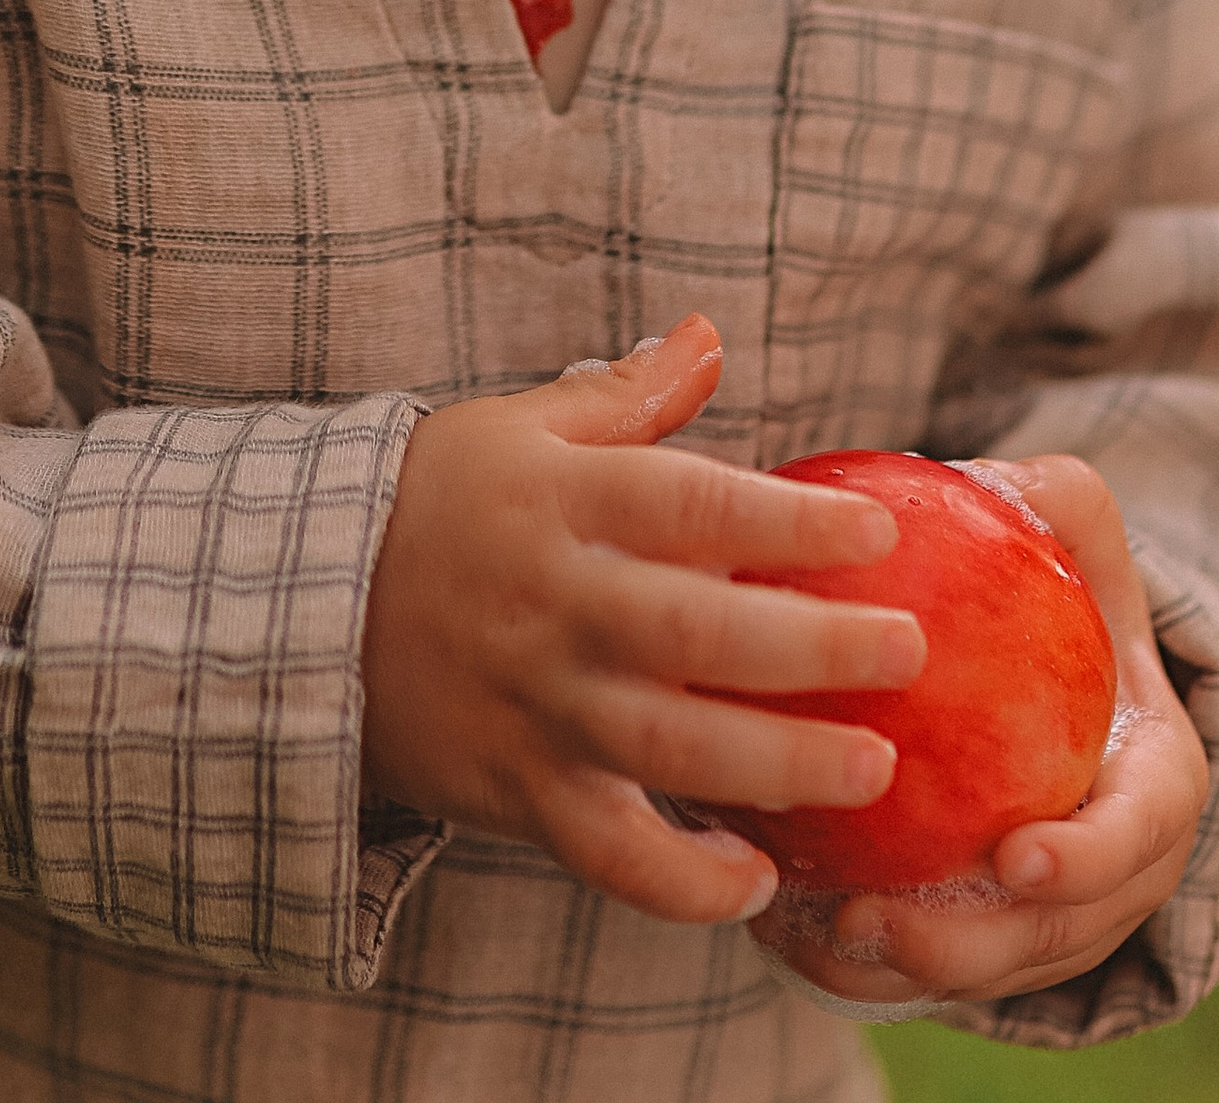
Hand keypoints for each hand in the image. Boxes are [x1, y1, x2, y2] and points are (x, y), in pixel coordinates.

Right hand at [359, 316, 924, 923]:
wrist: (309, 605)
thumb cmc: (441, 503)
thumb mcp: (520, 428)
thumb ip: (625, 395)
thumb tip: (709, 336)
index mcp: (565, 504)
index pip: (691, 503)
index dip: (787, 520)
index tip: (878, 532)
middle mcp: (557, 606)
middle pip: (697, 634)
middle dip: (812, 648)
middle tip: (909, 651)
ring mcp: (537, 705)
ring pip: (668, 750)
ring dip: (776, 767)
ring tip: (874, 771)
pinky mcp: (519, 790)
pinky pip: (607, 854)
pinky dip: (680, 883)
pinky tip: (757, 882)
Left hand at [752, 455, 1210, 1010]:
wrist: (1055, 663)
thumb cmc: (1064, 581)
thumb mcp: (1076, 523)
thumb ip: (1053, 502)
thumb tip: (991, 489)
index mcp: (1155, 777)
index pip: (1139, 831)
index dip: (1089, 857)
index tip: (1017, 857)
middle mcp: (1116, 867)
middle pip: (1055, 932)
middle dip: (974, 945)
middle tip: (878, 922)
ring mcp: (1056, 913)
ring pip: (989, 968)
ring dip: (908, 969)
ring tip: (820, 939)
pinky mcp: (991, 931)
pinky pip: (934, 966)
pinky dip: (869, 966)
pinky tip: (786, 932)